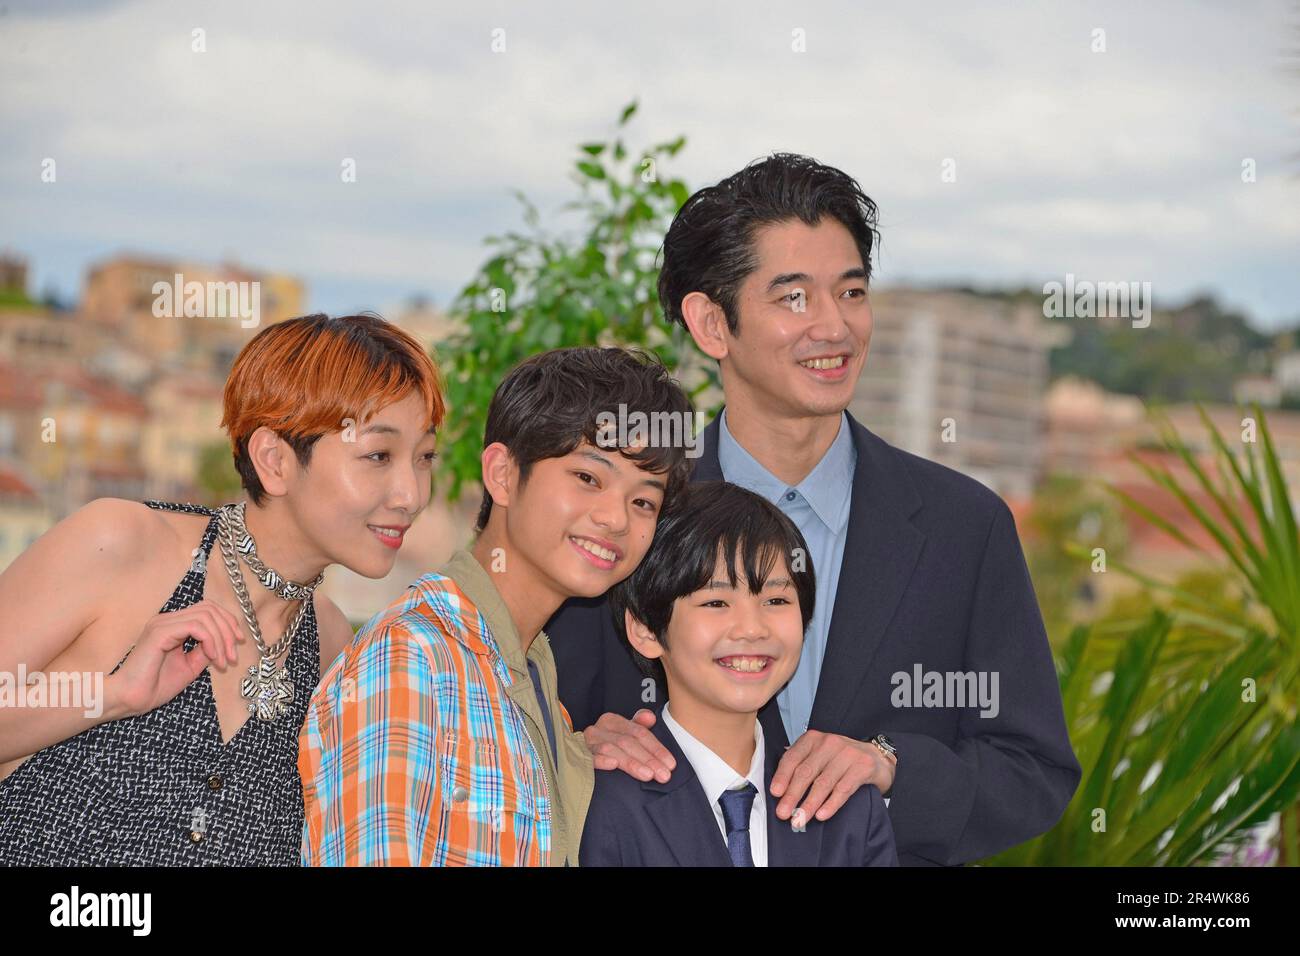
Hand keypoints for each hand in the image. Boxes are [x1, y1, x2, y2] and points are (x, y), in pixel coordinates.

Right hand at [106, 600, 244, 719]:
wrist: (129, 699)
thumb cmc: (154, 686)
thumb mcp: (190, 666)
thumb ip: (206, 650)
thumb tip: (225, 641)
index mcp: (173, 626)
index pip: (207, 609)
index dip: (228, 622)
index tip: (238, 643)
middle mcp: (167, 620)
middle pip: (210, 608)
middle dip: (229, 630)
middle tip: (233, 656)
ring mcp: (162, 623)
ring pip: (206, 616)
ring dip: (222, 639)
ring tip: (222, 661)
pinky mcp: (160, 632)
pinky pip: (196, 626)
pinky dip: (211, 641)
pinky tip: (212, 658)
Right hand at [582, 709, 675, 782]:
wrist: (575, 757)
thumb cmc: (607, 746)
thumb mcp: (624, 734)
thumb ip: (639, 725)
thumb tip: (650, 717)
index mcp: (612, 721)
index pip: (639, 732)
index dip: (656, 748)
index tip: (670, 764)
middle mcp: (598, 729)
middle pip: (628, 742)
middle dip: (648, 759)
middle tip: (663, 775)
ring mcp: (587, 743)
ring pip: (612, 750)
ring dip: (631, 763)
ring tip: (648, 775)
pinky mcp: (577, 757)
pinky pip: (589, 758)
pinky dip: (601, 761)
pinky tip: (613, 765)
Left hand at [770, 730, 894, 823]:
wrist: (876, 757)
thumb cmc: (840, 760)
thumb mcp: (818, 756)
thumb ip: (800, 765)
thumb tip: (779, 789)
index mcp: (813, 739)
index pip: (793, 758)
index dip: (782, 776)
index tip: (775, 793)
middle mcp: (829, 743)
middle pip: (806, 772)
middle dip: (792, 795)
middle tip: (783, 813)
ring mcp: (847, 754)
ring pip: (823, 783)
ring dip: (809, 804)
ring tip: (799, 819)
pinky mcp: (862, 767)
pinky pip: (843, 789)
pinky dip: (831, 804)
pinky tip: (821, 815)